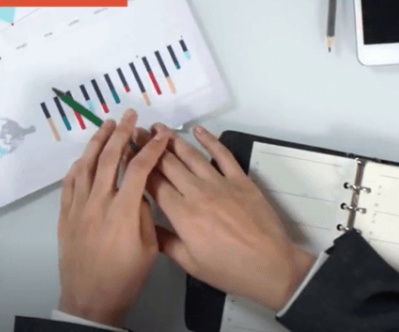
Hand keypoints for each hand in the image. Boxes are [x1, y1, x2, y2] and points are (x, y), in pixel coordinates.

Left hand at [58, 110, 170, 327]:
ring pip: (86, 165)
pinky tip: (85, 156)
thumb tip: (138, 191)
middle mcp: (97, 204)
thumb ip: (143, 214)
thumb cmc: (124, 279)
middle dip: (122, 133)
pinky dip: (79, 164)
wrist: (90, 299)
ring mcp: (78, 207)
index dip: (151, 148)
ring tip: (107, 125)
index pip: (139, 169)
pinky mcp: (64, 215)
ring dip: (97, 142)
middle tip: (130, 115)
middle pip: (109, 158)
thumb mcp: (148, 248)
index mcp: (122, 212)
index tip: (161, 135)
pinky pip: (70, 182)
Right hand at [147, 125, 314, 311]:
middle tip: (136, 134)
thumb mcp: (190, 264)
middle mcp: (198, 193)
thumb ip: (165, 242)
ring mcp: (221, 184)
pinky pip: (222, 154)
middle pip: (168, 164)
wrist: (271, 267)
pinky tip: (198, 130)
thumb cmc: (230, 270)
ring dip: (172, 139)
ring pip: (190, 155)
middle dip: (149, 147)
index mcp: (182, 215)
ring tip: (158, 127)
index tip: (127, 154)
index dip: (137, 167)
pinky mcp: (241, 180)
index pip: (153, 183)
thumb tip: (146, 226)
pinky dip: (210, 140)